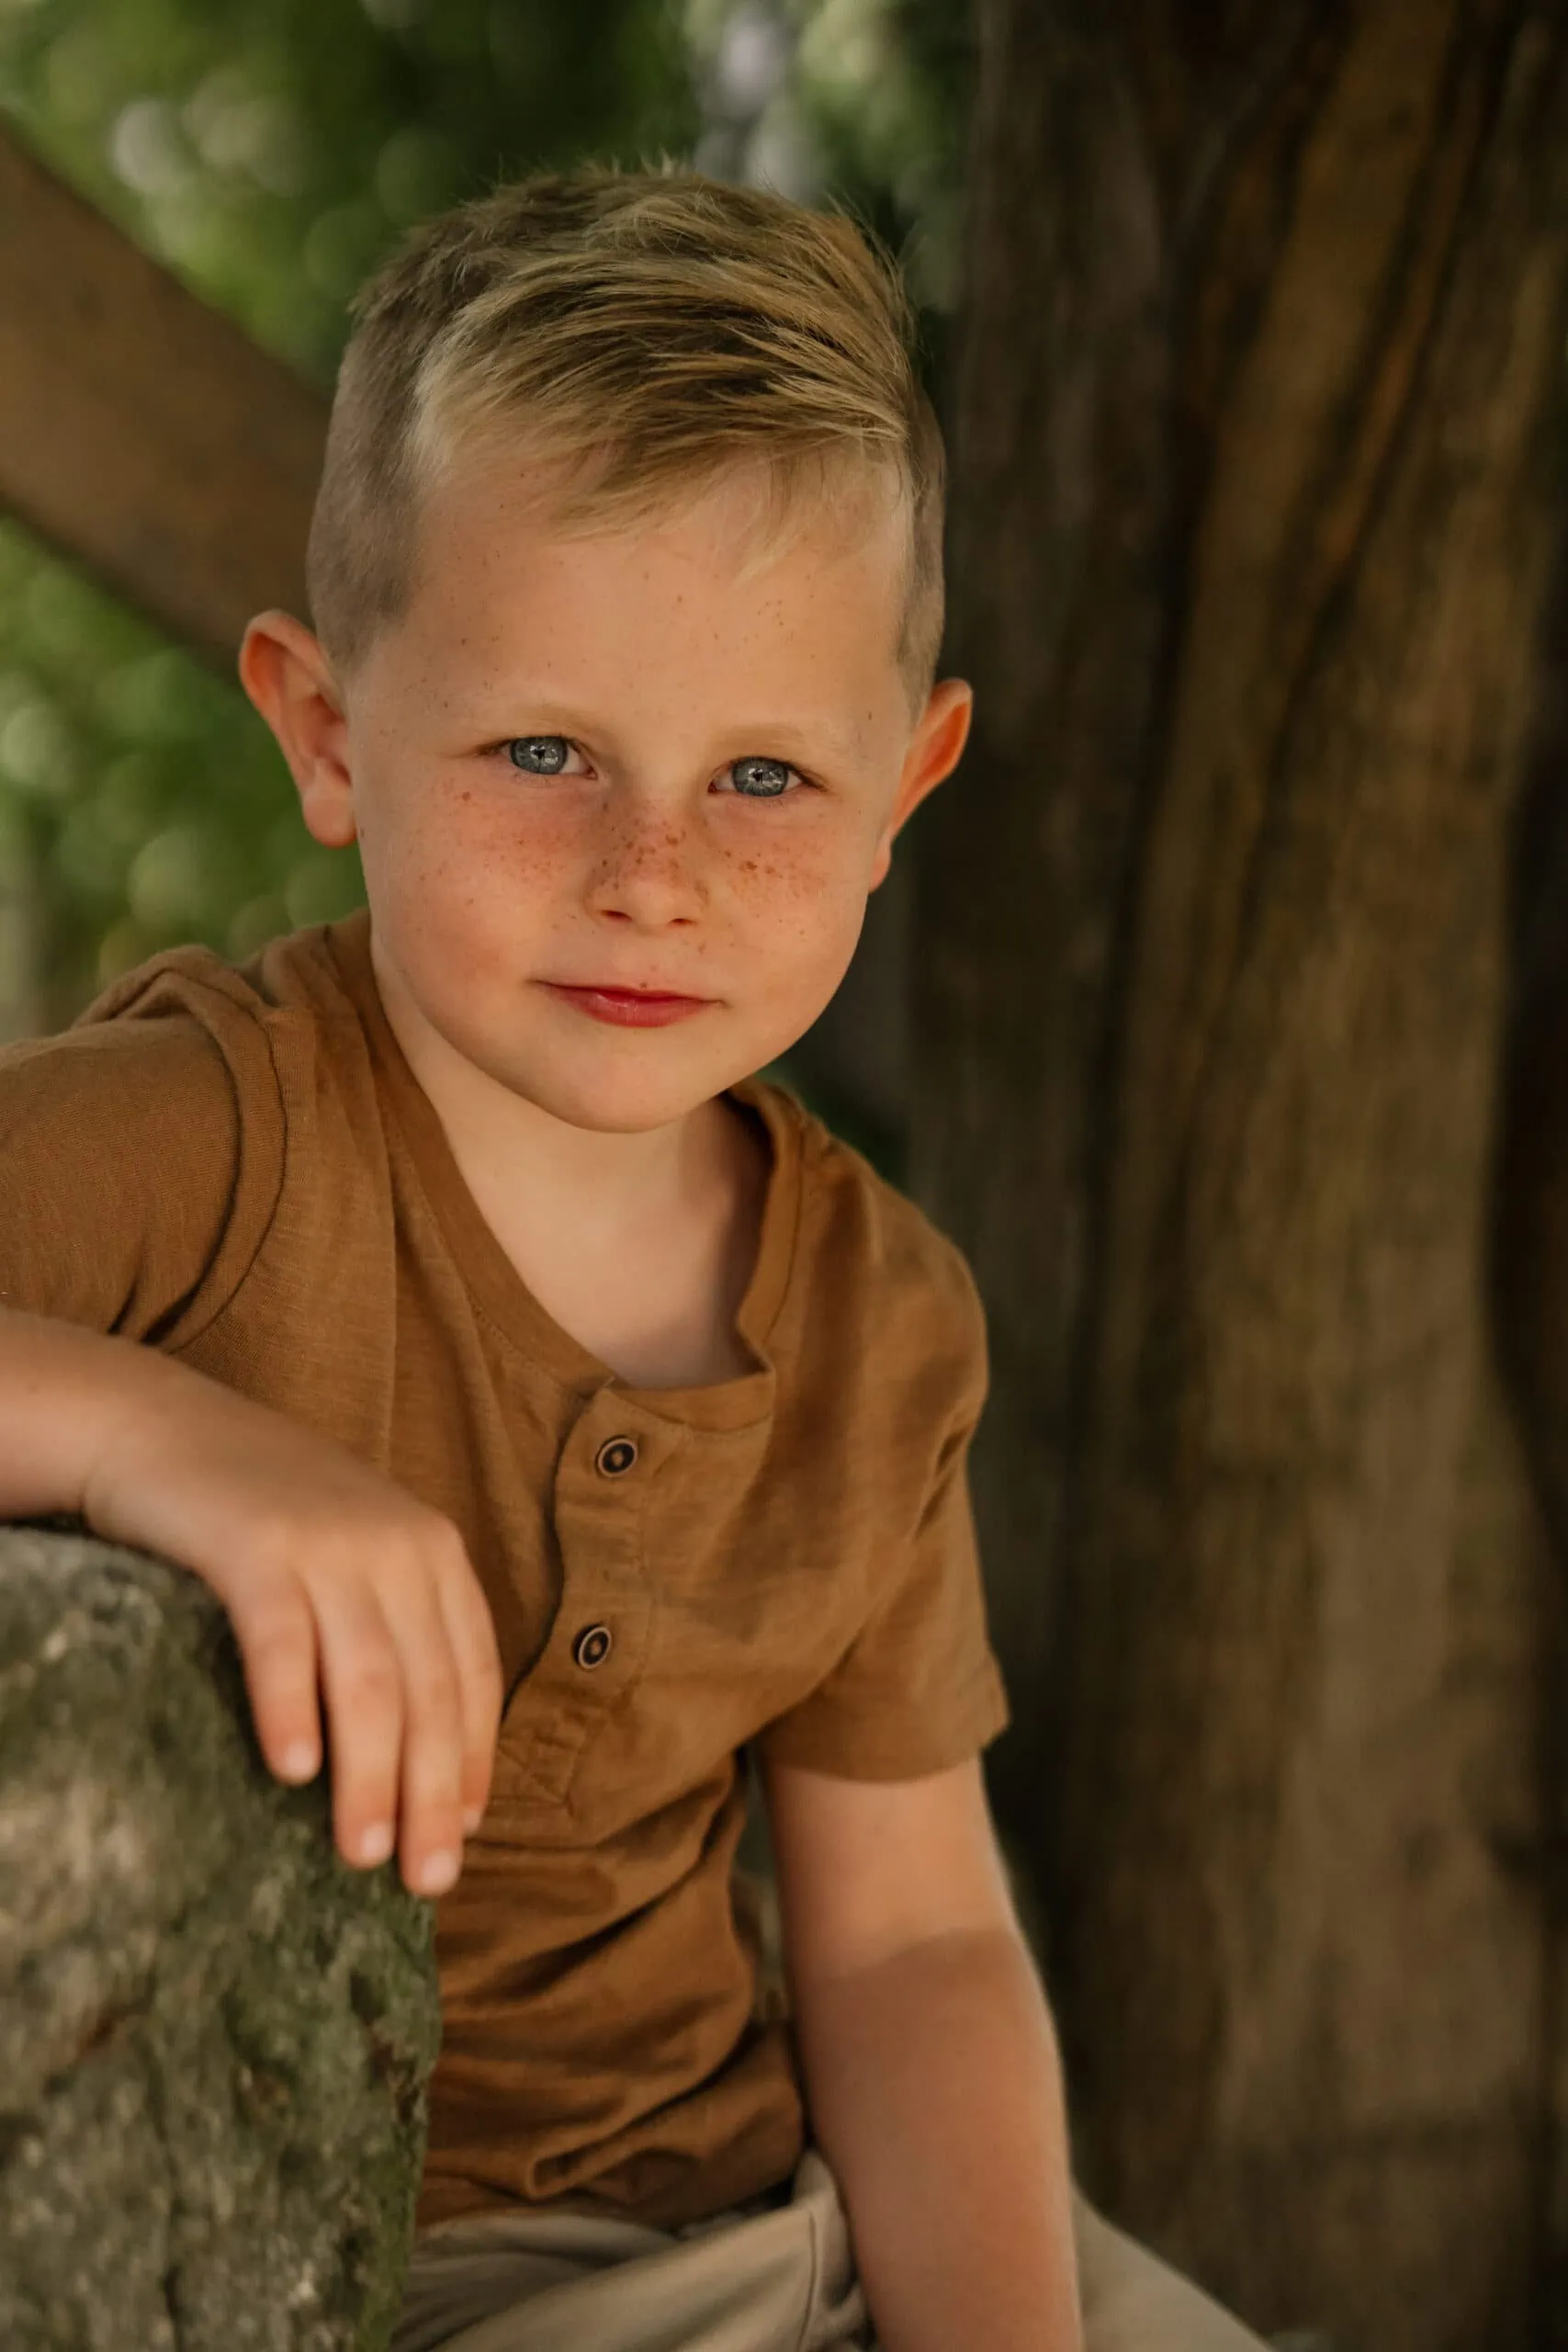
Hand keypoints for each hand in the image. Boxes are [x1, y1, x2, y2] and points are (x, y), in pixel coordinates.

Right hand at [81, 1352, 501, 1896]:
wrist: (168, 1427)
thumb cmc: (266, 1513)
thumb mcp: (356, 1554)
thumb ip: (394, 1627)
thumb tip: (420, 1763)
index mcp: (434, 1551)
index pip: (472, 1671)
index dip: (474, 1757)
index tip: (467, 1833)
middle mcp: (397, 1545)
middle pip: (430, 1689)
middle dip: (432, 1792)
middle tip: (425, 1881)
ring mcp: (329, 1543)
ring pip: (370, 1679)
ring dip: (370, 1775)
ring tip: (362, 1853)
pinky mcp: (256, 1546)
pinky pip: (283, 1639)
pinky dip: (293, 1706)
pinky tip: (293, 1771)